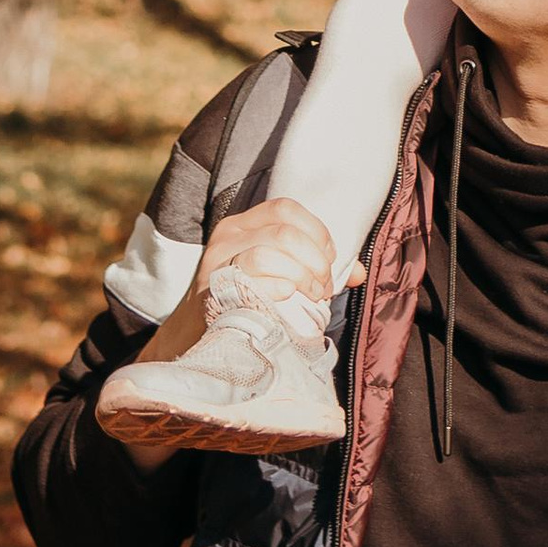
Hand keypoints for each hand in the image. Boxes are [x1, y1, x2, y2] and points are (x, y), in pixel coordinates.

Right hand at [115, 202, 362, 471]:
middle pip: (284, 231)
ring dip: (301, 275)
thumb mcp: (270, 274)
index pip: (286, 208)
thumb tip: (357, 273)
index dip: (316, 231)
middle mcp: (228, 236)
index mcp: (243, 224)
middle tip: (323, 287)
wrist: (191, 337)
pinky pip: (252, 278)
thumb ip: (309, 266)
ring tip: (312, 296)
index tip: (329, 259)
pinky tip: (287, 299)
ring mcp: (217, 262)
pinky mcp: (213, 290)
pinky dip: (279, 287)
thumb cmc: (242, 303)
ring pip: (269, 251)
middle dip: (315, 260)